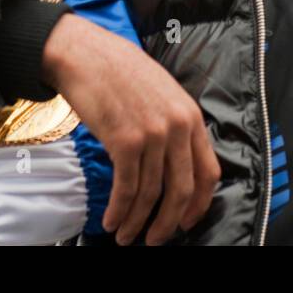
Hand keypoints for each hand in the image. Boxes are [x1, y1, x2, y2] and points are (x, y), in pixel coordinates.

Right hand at [41, 14, 219, 245]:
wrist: (84, 53)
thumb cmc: (117, 71)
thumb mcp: (160, 92)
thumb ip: (172, 124)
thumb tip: (172, 164)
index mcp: (190, 115)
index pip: (209, 172)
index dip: (198, 204)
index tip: (186, 221)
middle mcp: (177, 126)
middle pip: (182, 190)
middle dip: (168, 223)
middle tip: (154, 240)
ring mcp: (153, 134)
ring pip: (151, 195)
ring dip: (137, 222)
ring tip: (125, 236)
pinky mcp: (125, 141)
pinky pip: (126, 188)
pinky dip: (119, 211)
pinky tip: (111, 221)